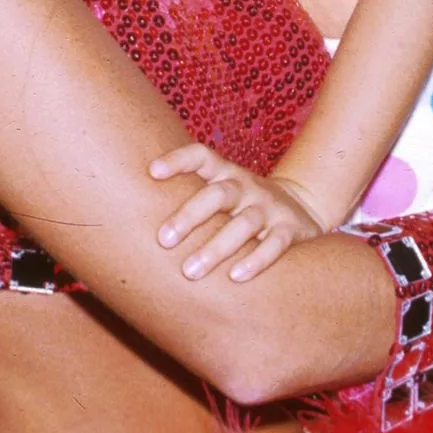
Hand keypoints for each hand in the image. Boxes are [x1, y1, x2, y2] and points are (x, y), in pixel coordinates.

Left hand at [150, 143, 322, 280]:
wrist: (302, 209)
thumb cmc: (243, 206)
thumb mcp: (222, 193)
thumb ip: (189, 198)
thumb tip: (130, 216)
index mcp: (226, 174)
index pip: (201, 156)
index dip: (178, 160)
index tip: (152, 172)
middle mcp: (247, 186)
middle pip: (218, 194)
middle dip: (190, 215)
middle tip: (163, 240)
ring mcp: (270, 207)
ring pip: (244, 224)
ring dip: (216, 247)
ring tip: (190, 271)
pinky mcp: (290, 230)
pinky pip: (274, 245)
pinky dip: (256, 261)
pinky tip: (234, 277)